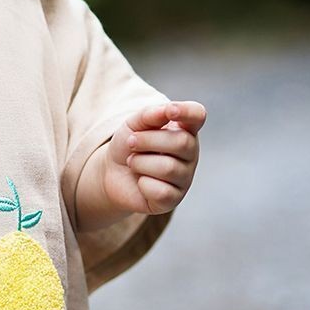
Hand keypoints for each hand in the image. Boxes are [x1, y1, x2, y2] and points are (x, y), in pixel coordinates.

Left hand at [86, 100, 205, 219]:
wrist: (112, 173)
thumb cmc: (129, 145)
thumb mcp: (134, 124)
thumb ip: (150, 115)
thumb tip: (168, 110)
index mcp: (184, 130)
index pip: (197, 115)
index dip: (187, 112)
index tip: (170, 111)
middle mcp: (190, 153)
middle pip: (181, 142)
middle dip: (148, 141)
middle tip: (131, 143)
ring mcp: (185, 177)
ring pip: (168, 168)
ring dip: (140, 163)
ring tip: (133, 163)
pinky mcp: (173, 199)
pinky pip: (162, 191)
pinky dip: (143, 184)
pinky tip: (141, 182)